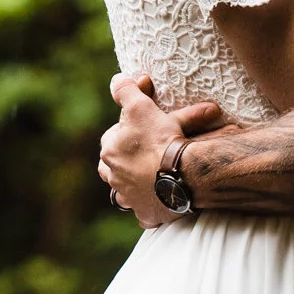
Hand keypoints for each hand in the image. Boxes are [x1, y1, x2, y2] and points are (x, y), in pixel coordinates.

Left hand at [97, 73, 223, 227]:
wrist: (182, 176)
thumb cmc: (160, 141)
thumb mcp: (141, 107)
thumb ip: (126, 91)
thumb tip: (116, 79)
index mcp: (110, 152)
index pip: (112, 137)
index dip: (127, 130)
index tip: (144, 127)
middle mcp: (115, 177)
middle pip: (114, 166)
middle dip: (125, 158)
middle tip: (146, 150)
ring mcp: (130, 198)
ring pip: (125, 189)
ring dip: (133, 181)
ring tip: (148, 176)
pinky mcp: (147, 214)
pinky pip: (144, 209)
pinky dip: (149, 204)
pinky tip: (158, 198)